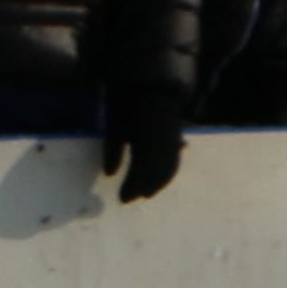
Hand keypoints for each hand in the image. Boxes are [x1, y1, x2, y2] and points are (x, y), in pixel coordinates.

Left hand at [103, 83, 187, 203]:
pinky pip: (174, 161)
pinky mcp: (176, 138)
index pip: (140, 170)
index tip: (123, 199)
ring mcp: (172, 141)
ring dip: (158, 184)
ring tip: (146, 194)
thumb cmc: (127, 106)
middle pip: (156, 173)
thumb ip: (113, 151)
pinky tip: (159, 180)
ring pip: (169, 169)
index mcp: (146, 140)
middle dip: (144, 188)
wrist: (150, 87)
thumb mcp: (114, 127)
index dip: (132, 187)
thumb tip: (109, 174)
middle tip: (129, 200)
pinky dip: (167, 174)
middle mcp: (163, 143)